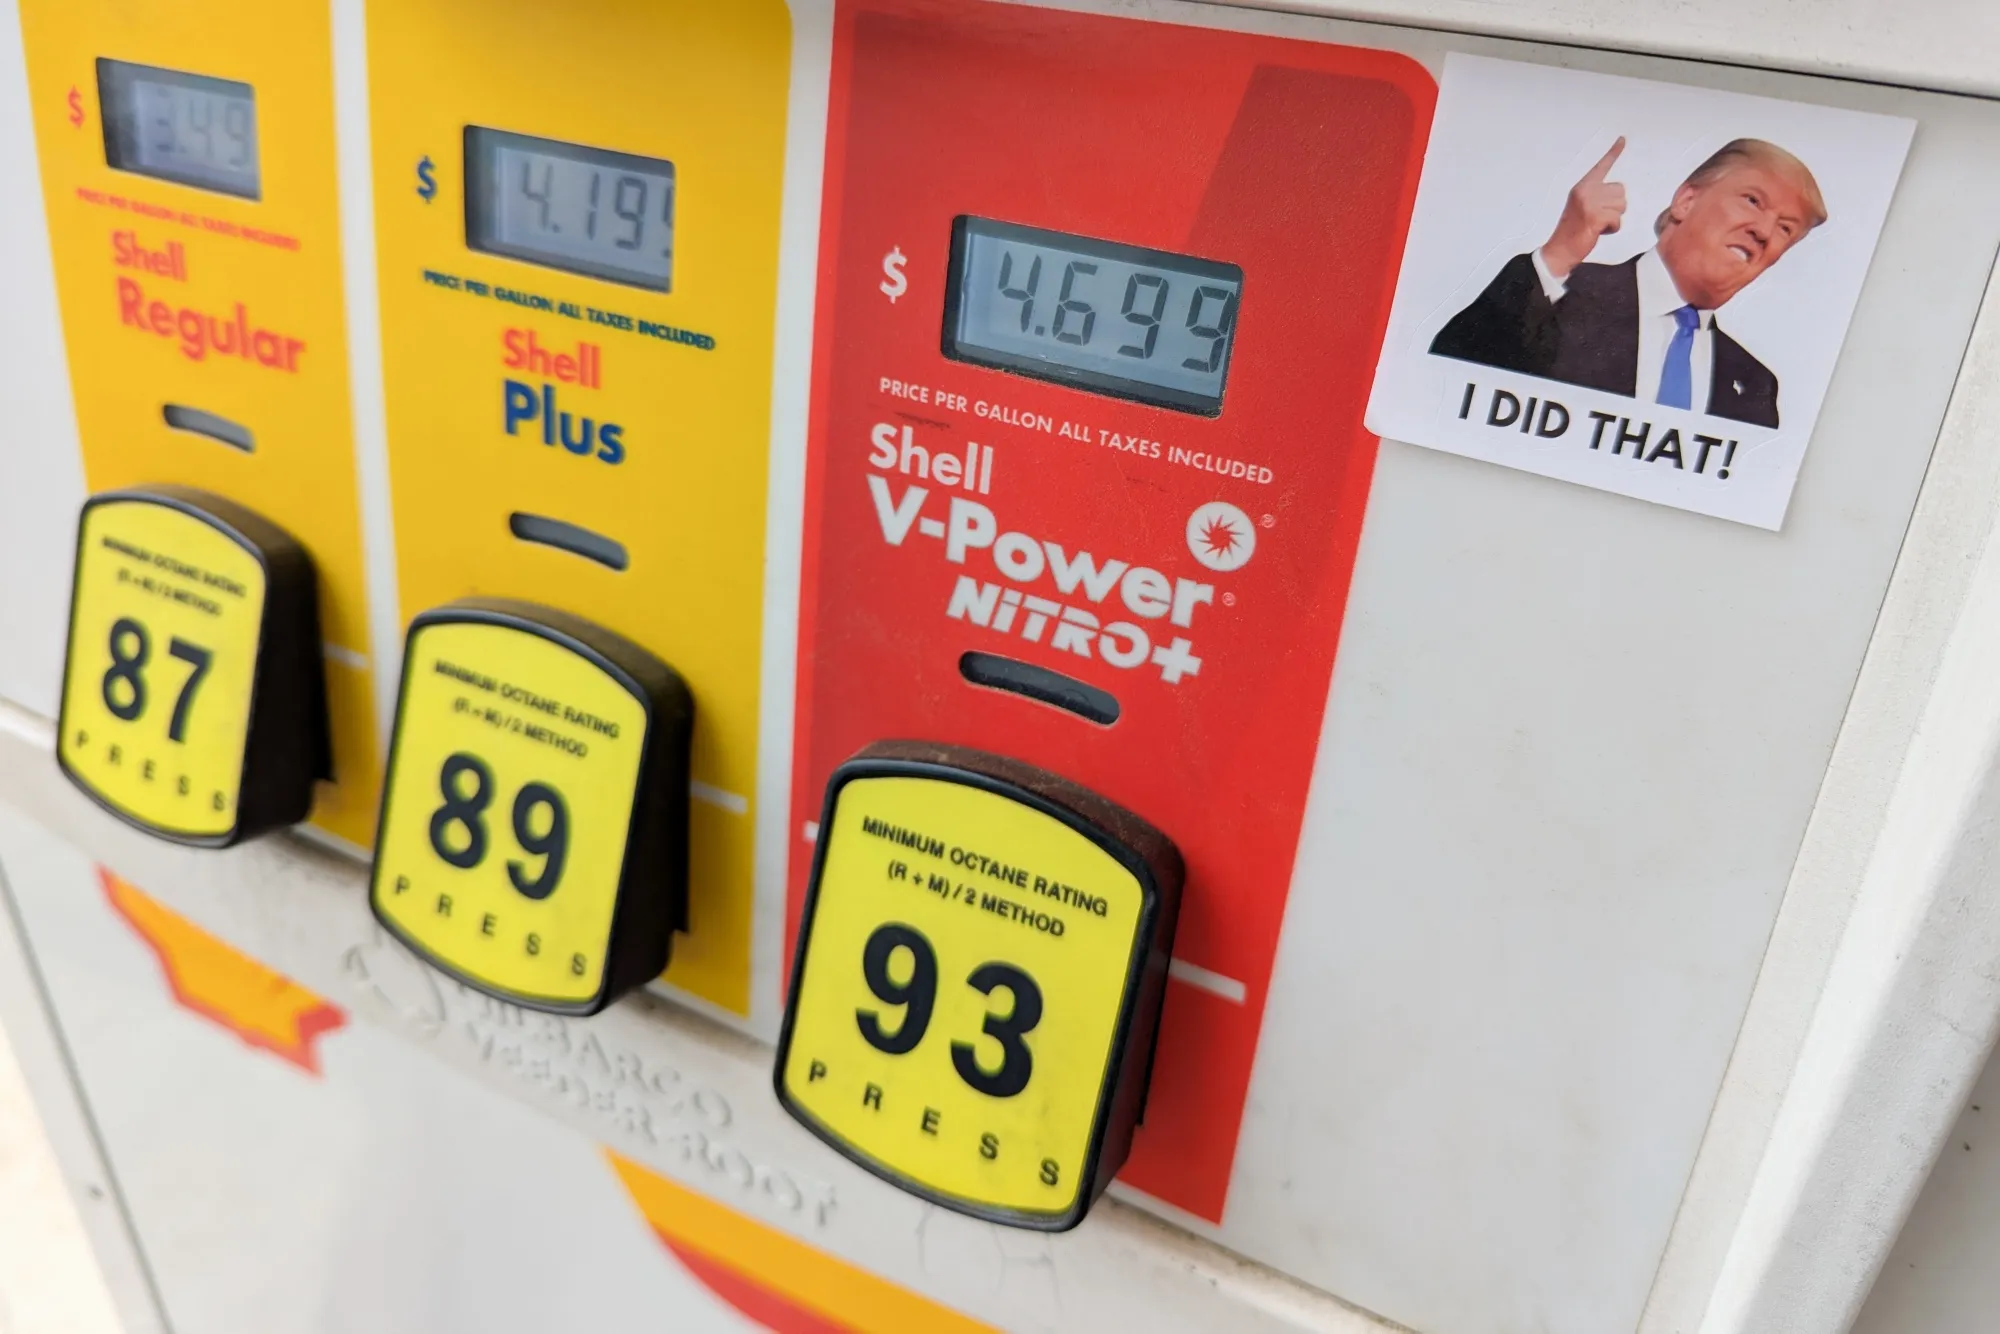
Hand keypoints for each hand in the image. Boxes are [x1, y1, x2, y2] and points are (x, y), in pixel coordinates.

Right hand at [1541, 137, 1626, 278]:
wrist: (1559, 250)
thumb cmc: (1571, 231)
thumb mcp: (1581, 207)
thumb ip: (1596, 196)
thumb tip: (1617, 195)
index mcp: (1582, 186)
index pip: (1601, 166)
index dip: (1614, 152)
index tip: (1622, 139)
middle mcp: (1586, 191)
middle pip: (1620, 190)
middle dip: (1615, 206)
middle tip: (1598, 217)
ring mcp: (1590, 203)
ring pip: (1621, 206)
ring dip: (1614, 218)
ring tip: (1597, 225)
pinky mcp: (1595, 216)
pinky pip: (1617, 220)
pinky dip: (1612, 229)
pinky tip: (1598, 232)